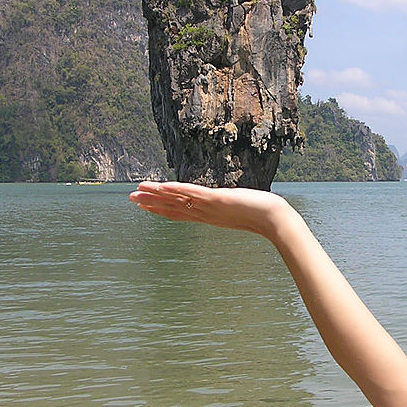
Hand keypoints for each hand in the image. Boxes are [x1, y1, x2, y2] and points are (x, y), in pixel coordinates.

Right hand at [128, 181, 292, 237]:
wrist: (276, 220)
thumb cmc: (265, 215)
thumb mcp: (243, 209)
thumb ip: (233, 207)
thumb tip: (233, 202)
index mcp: (209, 216)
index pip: (180, 212)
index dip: (161, 209)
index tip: (145, 205)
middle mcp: (206, 214)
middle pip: (173, 208)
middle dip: (151, 203)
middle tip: (131, 199)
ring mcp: (210, 207)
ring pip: (177, 200)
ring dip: (157, 195)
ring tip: (137, 191)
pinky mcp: (217, 199)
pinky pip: (192, 194)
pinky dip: (176, 190)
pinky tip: (162, 186)